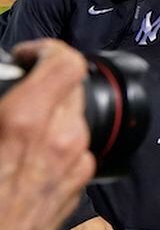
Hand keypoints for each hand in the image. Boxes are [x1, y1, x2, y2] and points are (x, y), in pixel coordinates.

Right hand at [0, 39, 93, 229]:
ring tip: (25, 118)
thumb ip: (1, 106)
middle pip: (75, 82)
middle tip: (25, 82)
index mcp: (27, 121)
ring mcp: (78, 159)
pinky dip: (60, 136)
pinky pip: (78, 143)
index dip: (47, 49)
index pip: (64, 61)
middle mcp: (63, 136)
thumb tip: (4, 88)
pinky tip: (33, 149)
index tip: (28, 55)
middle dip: (51, 76)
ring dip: (56, 107)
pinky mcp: (82, 180)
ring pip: (78, 113)